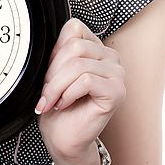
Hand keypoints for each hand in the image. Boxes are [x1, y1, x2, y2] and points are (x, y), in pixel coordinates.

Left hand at [36, 18, 125, 164]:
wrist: (63, 136)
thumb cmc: (59, 104)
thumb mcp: (54, 70)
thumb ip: (60, 49)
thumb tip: (51, 34)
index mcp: (96, 47)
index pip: (75, 27)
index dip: (56, 49)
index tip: (49, 71)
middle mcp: (110, 57)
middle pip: (75, 46)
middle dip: (53, 70)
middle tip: (47, 90)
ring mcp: (117, 74)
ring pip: (78, 65)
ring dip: (57, 85)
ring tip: (52, 99)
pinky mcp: (117, 92)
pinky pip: (86, 81)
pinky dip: (68, 93)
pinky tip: (64, 103)